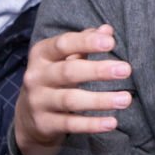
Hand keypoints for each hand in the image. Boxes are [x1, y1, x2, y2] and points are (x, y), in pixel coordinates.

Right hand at [13, 25, 132, 154]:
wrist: (28, 116)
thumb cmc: (55, 78)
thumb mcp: (63, 57)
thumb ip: (84, 42)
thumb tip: (107, 29)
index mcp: (42, 54)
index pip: (64, 44)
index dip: (87, 42)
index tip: (111, 42)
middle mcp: (36, 76)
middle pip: (69, 71)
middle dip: (98, 70)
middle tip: (126, 70)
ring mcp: (38, 101)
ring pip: (71, 100)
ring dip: (100, 100)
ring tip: (126, 99)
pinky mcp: (44, 124)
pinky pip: (70, 124)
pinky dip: (91, 124)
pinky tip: (111, 122)